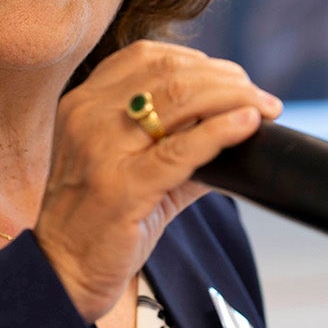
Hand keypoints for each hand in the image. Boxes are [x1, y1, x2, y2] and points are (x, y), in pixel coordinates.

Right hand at [35, 42, 279, 320]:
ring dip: (234, 98)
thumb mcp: (131, 167)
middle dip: (227, 79)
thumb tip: (238, 124)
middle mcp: (87, 116)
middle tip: (261, 97)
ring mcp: (101, 150)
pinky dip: (222, 131)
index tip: (235, 79)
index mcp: (84, 103)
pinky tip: (248, 124)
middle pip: (171, 73)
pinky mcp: (122, 188)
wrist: (63, 271)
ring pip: (180, 100)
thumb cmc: (100, 221)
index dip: (200, 61)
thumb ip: (178, 142)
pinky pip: (181, 149)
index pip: (148, 56)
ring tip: (264, 108)